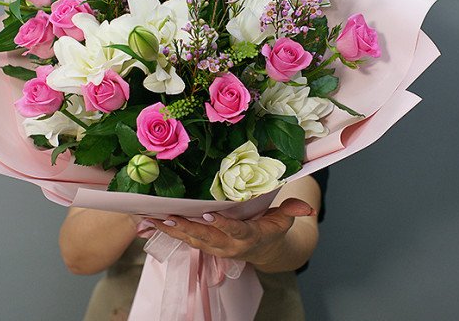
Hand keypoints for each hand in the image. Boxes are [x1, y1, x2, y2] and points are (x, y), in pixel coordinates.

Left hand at [142, 198, 315, 265]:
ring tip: (153, 218)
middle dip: (187, 227)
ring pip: (190, 239)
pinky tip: (152, 220)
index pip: (235, 231)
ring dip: (171, 229)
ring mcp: (214, 247)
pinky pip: (184, 238)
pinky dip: (168, 230)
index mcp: (248, 237)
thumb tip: (307, 207)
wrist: (264, 251)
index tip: (209, 216)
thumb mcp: (284, 220)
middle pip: (206, 237)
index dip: (223, 225)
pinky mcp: (205, 244)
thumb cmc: (272, 229)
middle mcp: (228, 245)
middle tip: (170, 216)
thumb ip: (292, 211)